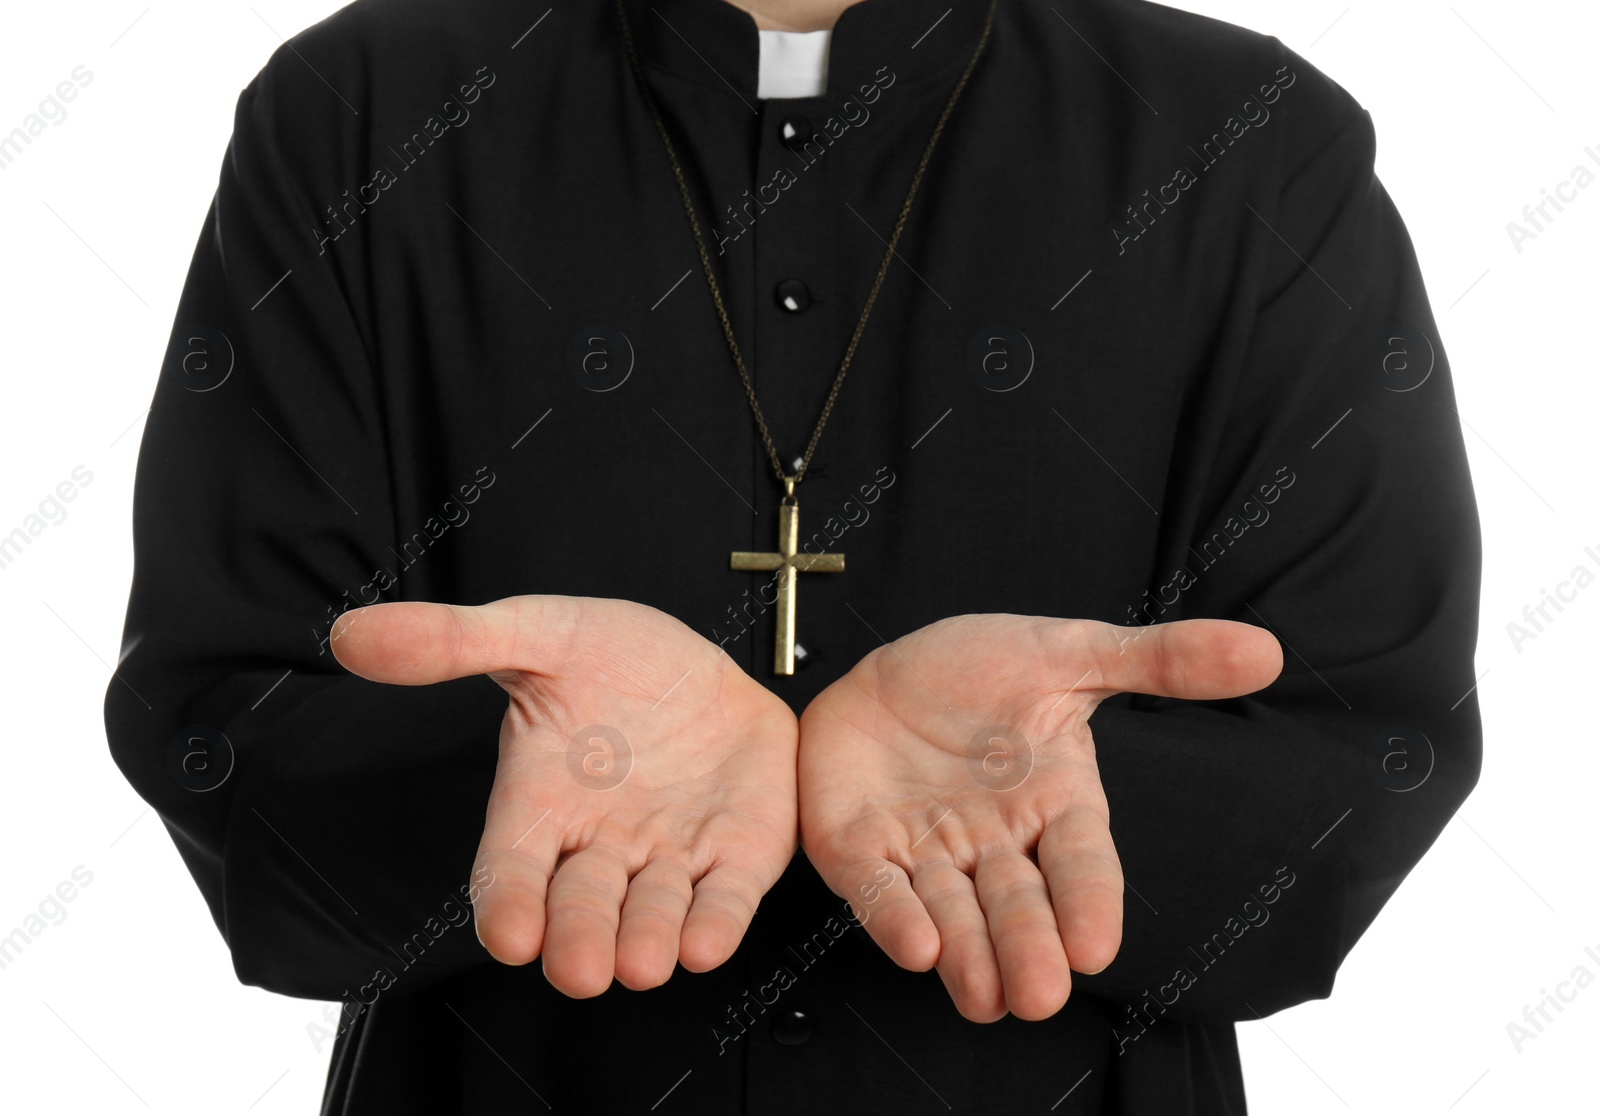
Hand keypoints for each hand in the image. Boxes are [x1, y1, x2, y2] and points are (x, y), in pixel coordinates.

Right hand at [331, 595, 798, 996]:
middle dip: (577, 939)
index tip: (508, 935)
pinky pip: (724, 899)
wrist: (709, 666)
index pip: (510, 869)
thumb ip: (454, 641)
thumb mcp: (539, 633)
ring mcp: (668, 856)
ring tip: (639, 965)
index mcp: (541, 804)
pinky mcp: (734, 856)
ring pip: (652, 913)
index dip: (507, 905)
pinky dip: (716, 922)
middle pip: (580, 907)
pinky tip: (708, 942)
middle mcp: (600, 844)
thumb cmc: (617, 660)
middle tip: (577, 968)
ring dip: (646, 942)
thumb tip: (355, 634)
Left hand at [798, 615, 1281, 1021]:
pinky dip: (894, 919)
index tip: (1094, 948)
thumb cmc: (978, 672)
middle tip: (1041, 995)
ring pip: (953, 916)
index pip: (1081, 865)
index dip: (1089, 905)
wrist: (883, 667)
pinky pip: (879, 893)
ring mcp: (927, 853)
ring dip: (968, 958)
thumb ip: (1159, 660)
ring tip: (986, 997)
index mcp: (1053, 804)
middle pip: (1019, 908)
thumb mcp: (1068, 653)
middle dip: (1029, 950)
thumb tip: (1263, 650)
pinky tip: (914, 948)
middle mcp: (995, 843)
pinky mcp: (862, 852)